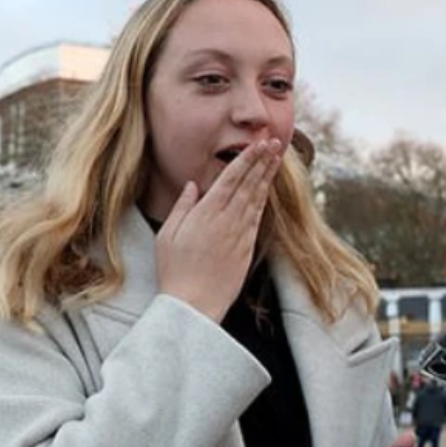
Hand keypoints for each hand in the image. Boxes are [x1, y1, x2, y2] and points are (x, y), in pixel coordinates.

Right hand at [155, 139, 282, 321]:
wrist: (195, 304)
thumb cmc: (175, 270)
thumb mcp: (168, 235)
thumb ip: (182, 206)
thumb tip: (192, 185)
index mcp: (206, 213)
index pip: (231, 178)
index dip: (247, 158)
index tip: (259, 143)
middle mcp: (227, 219)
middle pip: (249, 183)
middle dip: (262, 161)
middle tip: (275, 142)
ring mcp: (240, 233)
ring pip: (257, 198)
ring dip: (267, 176)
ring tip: (277, 158)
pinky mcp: (247, 247)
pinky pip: (258, 216)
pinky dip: (265, 199)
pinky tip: (269, 188)